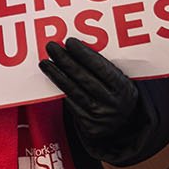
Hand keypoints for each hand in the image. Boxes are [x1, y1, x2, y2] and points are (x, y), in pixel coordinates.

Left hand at [38, 38, 155, 163]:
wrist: (123, 126)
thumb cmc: (118, 95)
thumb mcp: (121, 81)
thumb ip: (105, 68)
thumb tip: (78, 49)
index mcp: (123, 88)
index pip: (101, 68)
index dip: (84, 54)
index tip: (70, 42)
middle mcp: (112, 103)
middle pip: (84, 79)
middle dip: (66, 61)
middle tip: (52, 47)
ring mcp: (100, 116)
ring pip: (73, 92)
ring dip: (57, 75)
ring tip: (45, 62)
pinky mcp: (89, 126)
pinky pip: (71, 105)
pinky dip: (61, 90)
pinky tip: (53, 79)